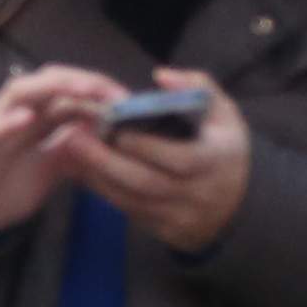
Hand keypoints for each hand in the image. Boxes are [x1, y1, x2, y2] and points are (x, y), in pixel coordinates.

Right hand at [0, 65, 121, 237]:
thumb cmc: (9, 183)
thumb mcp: (55, 164)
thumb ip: (80, 147)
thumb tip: (116, 132)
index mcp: (39, 116)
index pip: (72, 90)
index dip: (100, 90)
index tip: (131, 103)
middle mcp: (19, 112)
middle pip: (50, 81)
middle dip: (84, 81)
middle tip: (116, 96)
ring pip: (20, 92)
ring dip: (51, 87)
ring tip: (82, 90)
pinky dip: (7, 123)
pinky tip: (26, 118)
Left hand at [60, 65, 254, 255]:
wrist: (237, 201)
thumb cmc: (222, 145)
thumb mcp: (224, 113)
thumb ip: (198, 87)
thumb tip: (161, 75)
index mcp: (216, 160)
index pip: (181, 159)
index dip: (147, 147)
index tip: (118, 131)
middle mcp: (200, 193)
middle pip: (148, 183)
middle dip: (108, 162)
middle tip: (74, 139)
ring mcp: (181, 216)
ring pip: (133, 201)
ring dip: (98, 178)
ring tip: (70, 153)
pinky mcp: (165, 230)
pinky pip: (130, 212)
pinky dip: (104, 193)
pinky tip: (83, 172)